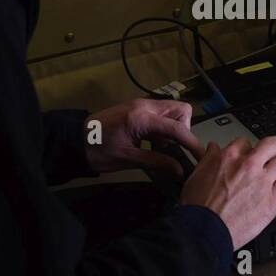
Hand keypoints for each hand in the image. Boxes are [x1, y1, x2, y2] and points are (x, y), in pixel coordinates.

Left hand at [85, 98, 204, 177]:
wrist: (73, 139)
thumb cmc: (96, 150)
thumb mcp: (127, 159)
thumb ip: (156, 162)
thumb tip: (180, 170)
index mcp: (142, 118)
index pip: (177, 128)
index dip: (192, 144)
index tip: (202, 157)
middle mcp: (145, 106)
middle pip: (181, 110)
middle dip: (184, 130)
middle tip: (174, 149)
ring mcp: (141, 105)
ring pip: (173, 110)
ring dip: (175, 128)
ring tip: (163, 148)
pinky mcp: (137, 109)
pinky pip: (161, 114)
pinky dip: (165, 127)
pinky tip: (155, 143)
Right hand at [180, 136, 275, 249]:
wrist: (206, 229)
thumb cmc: (198, 206)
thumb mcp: (196, 174)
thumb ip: (208, 159)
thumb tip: (213, 149)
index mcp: (229, 157)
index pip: (244, 142)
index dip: (249, 146)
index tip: (252, 150)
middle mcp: (249, 165)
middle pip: (270, 145)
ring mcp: (263, 181)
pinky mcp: (272, 199)